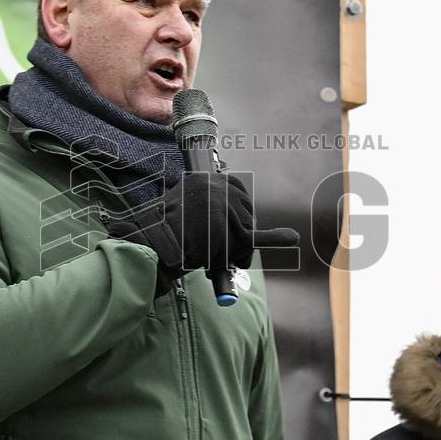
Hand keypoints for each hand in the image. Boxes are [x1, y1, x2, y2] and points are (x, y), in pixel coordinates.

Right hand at [107, 173, 298, 293]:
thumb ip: (197, 202)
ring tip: (210, 259)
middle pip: (243, 214)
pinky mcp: (229, 229)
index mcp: (202, 180)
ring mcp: (223, 207)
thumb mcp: (177, 206)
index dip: (237, 213)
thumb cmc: (157, 232)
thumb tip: (212, 207)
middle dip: (236, 235)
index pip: (236, 190)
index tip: (230, 228)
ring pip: (244, 234)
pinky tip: (290, 239)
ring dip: (233, 251)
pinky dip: (272, 240)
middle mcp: (215, 188)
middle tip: (217, 250)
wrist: (149, 247)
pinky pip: (252, 240)